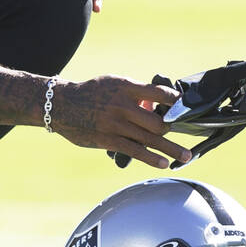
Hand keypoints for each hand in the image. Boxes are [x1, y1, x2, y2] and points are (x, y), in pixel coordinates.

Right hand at [48, 76, 191, 168]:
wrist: (60, 105)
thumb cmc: (90, 93)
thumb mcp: (112, 83)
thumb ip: (135, 92)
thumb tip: (157, 104)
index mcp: (125, 87)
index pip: (159, 93)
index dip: (176, 102)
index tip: (185, 108)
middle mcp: (122, 106)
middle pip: (158, 121)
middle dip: (170, 128)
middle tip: (175, 132)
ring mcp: (116, 124)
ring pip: (151, 139)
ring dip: (171, 149)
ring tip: (185, 156)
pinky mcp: (108, 139)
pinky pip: (135, 150)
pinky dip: (152, 158)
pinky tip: (163, 163)